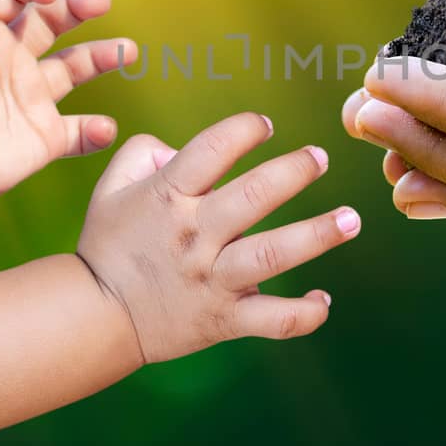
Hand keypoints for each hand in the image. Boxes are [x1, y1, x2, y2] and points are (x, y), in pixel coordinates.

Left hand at [0, 0, 137, 217]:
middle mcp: (16, 59)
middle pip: (54, 19)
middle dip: (79, 4)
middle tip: (101, 1)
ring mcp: (34, 97)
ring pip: (77, 67)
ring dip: (103, 55)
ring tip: (127, 51)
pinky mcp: (45, 136)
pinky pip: (80, 132)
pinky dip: (96, 131)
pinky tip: (104, 128)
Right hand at [77, 112, 356, 362]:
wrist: (94, 317)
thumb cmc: (109, 244)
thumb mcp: (111, 186)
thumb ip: (145, 150)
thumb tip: (184, 146)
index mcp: (167, 196)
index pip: (213, 149)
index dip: (244, 129)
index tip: (264, 125)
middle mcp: (194, 235)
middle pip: (253, 197)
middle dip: (293, 172)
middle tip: (320, 158)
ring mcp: (212, 279)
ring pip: (272, 255)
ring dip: (317, 236)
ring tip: (351, 219)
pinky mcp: (224, 319)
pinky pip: (272, 320)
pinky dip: (303, 314)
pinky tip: (323, 301)